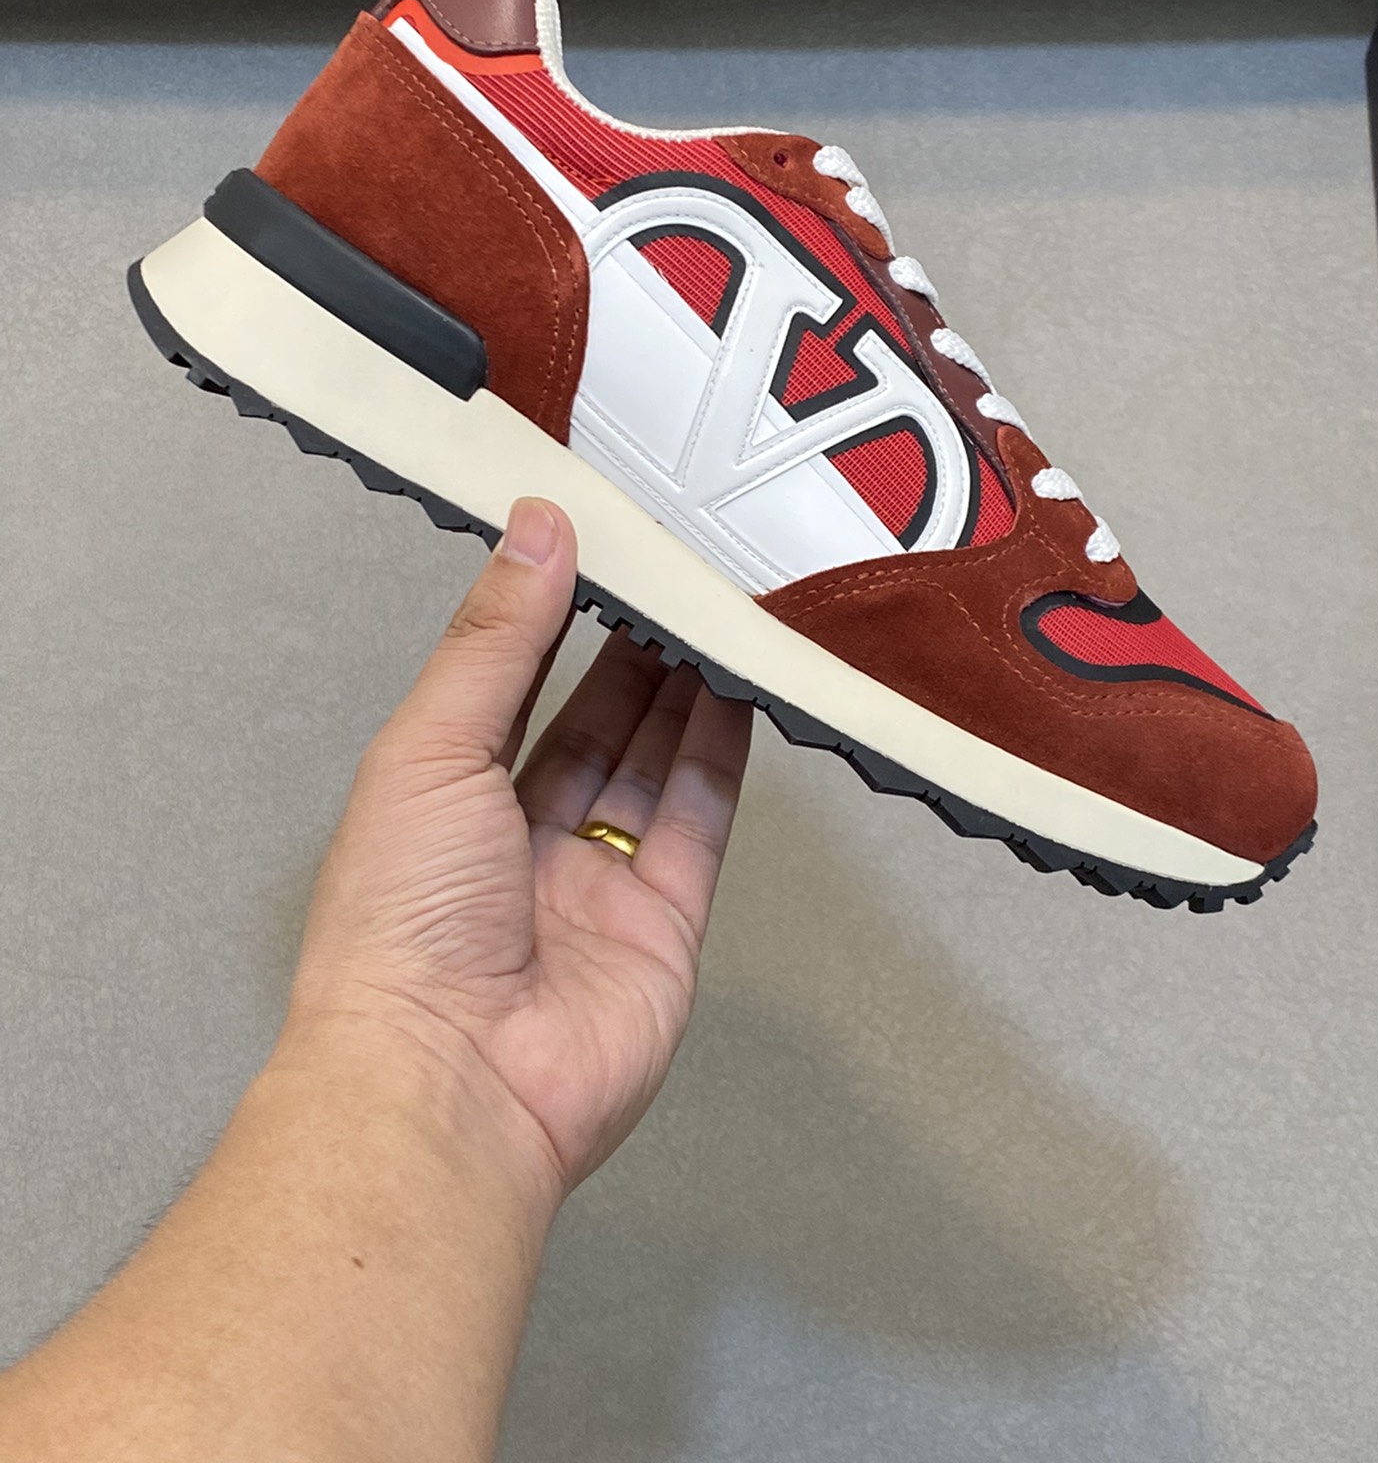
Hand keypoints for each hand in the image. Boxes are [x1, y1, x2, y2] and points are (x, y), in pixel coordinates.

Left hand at [285, 497, 751, 1194]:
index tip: (595, 548)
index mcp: (440, 801)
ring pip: (651, 765)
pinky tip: (737, 691)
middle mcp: (517, 844)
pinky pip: (699, 823)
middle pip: (591, 725)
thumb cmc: (401, 927)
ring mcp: (594, 887)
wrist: (450, 1083)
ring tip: (715, 611)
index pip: (508, 689)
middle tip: (674, 573)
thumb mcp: (431, 748)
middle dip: (630, 650)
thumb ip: (496, 640)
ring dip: (683, 689)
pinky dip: (721, 756)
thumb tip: (536, 532)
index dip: (550, 619)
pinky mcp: (663, 926)